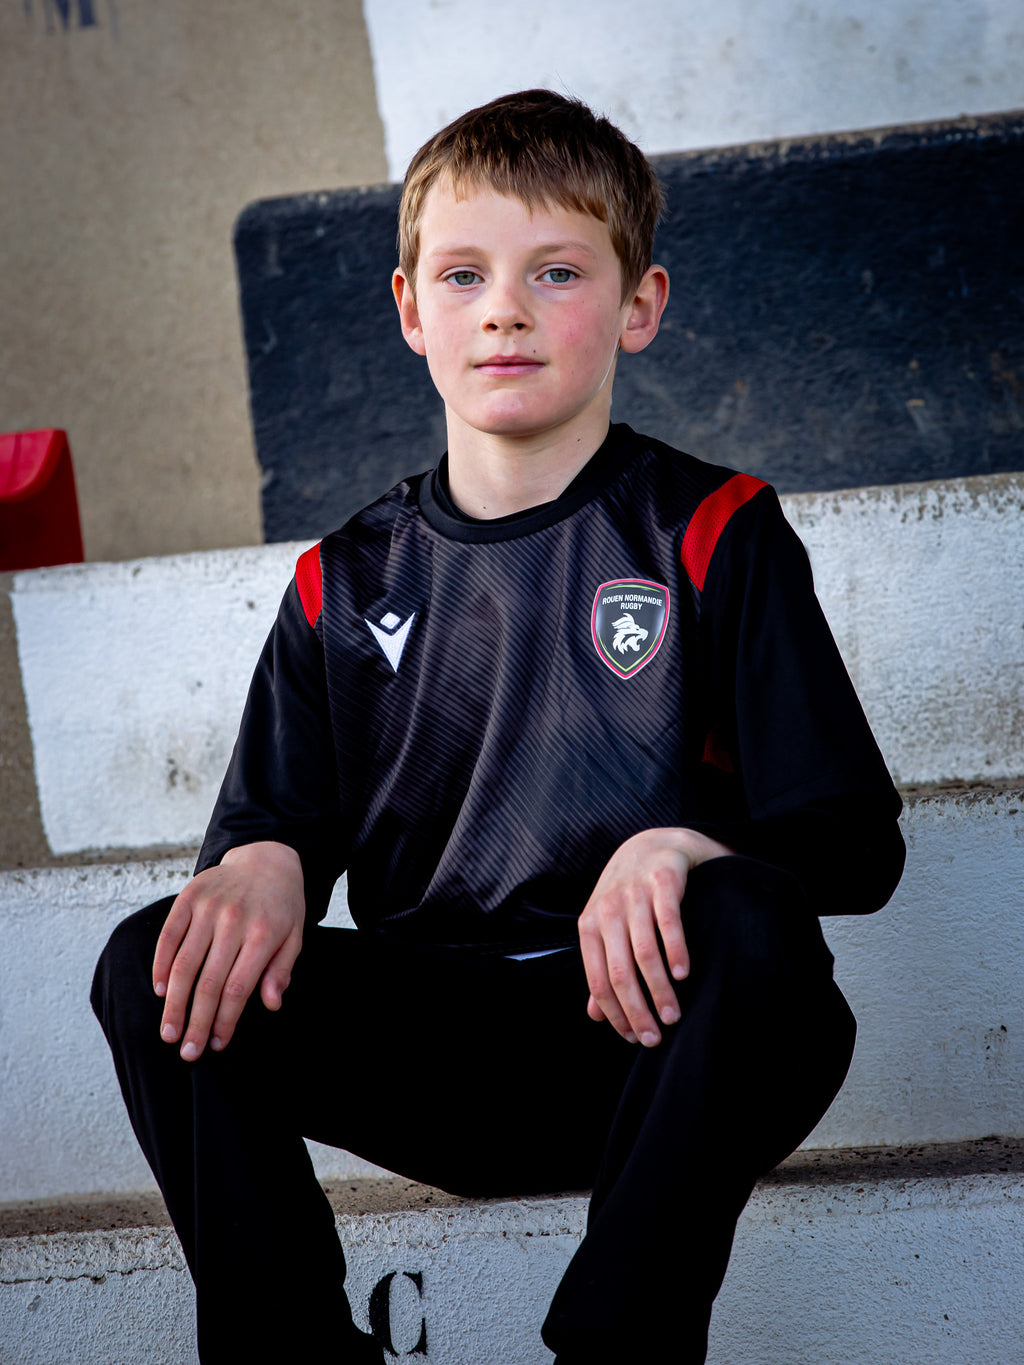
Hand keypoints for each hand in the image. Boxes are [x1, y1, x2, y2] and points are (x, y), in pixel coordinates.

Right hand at [152, 841, 305, 1060]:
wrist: (267, 857)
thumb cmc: (282, 906)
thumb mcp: (295, 936)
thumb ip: (281, 970)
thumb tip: (271, 1005)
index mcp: (263, 934)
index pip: (238, 988)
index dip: (225, 1020)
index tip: (215, 1045)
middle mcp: (233, 920)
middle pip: (208, 982)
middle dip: (195, 1021)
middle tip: (186, 1053)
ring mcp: (208, 907)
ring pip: (184, 964)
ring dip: (174, 1003)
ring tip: (169, 1032)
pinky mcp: (188, 897)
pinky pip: (169, 936)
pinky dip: (161, 965)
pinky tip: (161, 991)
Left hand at [578, 827, 731, 1046]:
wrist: (653, 843)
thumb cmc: (628, 895)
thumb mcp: (607, 928)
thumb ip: (602, 968)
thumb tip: (594, 1016)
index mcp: (589, 925)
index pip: (597, 980)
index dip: (615, 1013)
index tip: (634, 1038)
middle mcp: (608, 910)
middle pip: (619, 972)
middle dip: (637, 1010)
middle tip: (655, 1038)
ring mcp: (634, 894)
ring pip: (643, 952)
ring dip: (659, 988)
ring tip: (673, 1015)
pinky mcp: (662, 881)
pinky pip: (668, 922)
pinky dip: (675, 950)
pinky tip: (684, 974)